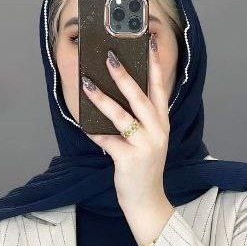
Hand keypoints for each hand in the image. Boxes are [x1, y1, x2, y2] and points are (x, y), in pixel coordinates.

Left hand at [81, 36, 173, 245]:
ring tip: (88, 84)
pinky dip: (94, 132)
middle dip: (125, 76)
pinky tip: (84, 124)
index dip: (155, 66)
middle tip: (110, 58)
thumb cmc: (143, 169)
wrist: (147, 201)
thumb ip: (139, 122)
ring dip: (103, 100)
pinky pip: (107, 140)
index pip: (159, 90)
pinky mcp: (129, 160)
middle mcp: (157, 133)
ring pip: (122, 117)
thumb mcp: (148, 142)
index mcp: (162, 125)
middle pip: (140, 98)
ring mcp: (145, 147)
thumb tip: (114, 98)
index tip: (150, 44)